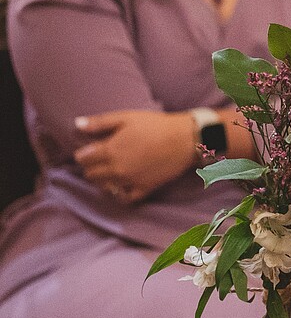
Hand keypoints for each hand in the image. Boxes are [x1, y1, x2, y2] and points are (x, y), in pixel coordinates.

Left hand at [73, 110, 196, 203]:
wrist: (186, 139)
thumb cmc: (156, 125)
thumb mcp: (126, 118)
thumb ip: (100, 122)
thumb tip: (76, 124)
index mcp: (110, 150)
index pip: (82, 159)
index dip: (84, 153)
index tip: (91, 149)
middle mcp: (116, 169)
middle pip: (90, 174)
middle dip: (92, 167)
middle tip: (101, 159)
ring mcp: (129, 181)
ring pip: (103, 187)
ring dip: (102, 180)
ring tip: (110, 171)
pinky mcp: (143, 188)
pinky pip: (123, 198)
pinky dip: (119, 194)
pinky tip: (122, 185)